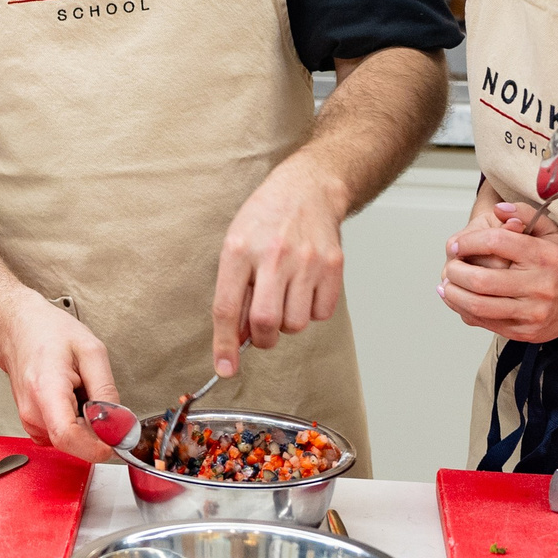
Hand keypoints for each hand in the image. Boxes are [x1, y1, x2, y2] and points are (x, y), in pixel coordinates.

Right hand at [0, 288, 118, 463]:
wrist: (19, 330)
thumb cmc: (49, 334)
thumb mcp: (91, 351)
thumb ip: (107, 391)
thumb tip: (119, 426)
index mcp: (46, 390)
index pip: (68, 436)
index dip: (95, 447)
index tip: (114, 442)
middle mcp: (33, 412)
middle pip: (74, 442)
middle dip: (95, 428)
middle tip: (94, 394)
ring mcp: (30, 421)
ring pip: (71, 441)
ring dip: (84, 423)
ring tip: (78, 390)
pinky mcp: (32, 426)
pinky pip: (63, 436)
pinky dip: (74, 423)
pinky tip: (70, 399)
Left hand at [211, 153, 346, 374]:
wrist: (309, 188)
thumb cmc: (266, 217)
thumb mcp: (235, 245)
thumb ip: (234, 291)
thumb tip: (237, 339)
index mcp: (239, 250)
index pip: (227, 308)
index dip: (224, 345)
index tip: (225, 369)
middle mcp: (273, 256)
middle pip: (266, 323)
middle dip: (262, 339)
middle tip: (261, 329)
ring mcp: (306, 261)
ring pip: (296, 323)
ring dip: (288, 322)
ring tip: (285, 295)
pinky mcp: (333, 266)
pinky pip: (321, 313)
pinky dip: (311, 310)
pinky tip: (305, 287)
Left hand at [438, 200, 557, 344]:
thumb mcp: (549, 231)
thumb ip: (524, 214)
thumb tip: (499, 209)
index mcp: (544, 255)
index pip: (496, 242)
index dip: (469, 242)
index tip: (457, 245)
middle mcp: (539, 285)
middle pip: (483, 280)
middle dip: (456, 272)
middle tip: (450, 266)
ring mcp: (532, 312)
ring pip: (480, 305)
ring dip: (454, 295)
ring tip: (446, 285)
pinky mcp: (524, 331)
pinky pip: (485, 322)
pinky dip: (464, 311)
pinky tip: (458, 300)